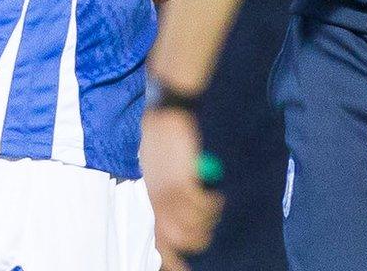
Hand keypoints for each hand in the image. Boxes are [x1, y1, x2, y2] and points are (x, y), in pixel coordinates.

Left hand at [141, 105, 221, 269]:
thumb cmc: (162, 137)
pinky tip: (213, 191)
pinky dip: (211, 203)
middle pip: (181, 242)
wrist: (166, 111)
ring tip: (212, 200)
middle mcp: (159, 203)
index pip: (161, 245)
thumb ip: (167, 194)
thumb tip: (179, 217)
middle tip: (209, 216)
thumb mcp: (158, 170)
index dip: (173, 264)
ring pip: (194, 227)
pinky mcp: (181, 182)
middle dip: (199, 237)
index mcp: (153, 202)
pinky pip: (201, 207)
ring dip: (208, 218)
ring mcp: (169, 194)